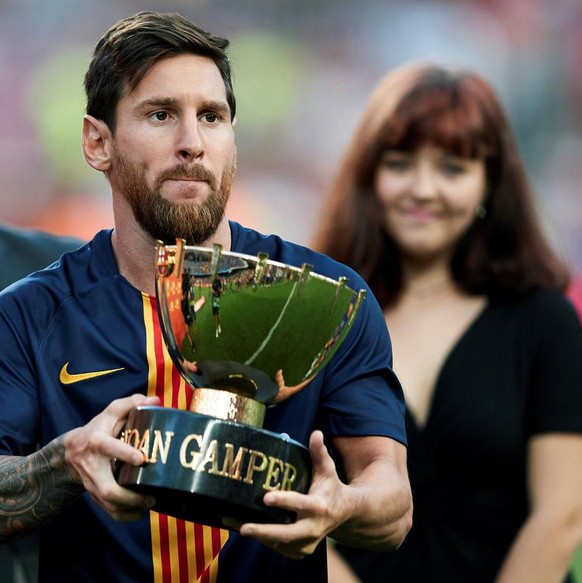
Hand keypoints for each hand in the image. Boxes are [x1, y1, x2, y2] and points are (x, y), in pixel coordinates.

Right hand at [63, 394, 159, 521]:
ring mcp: (92, 483)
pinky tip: (139, 513)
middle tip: (150, 496)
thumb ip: (131, 403)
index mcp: (97, 441)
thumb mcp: (111, 412)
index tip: (141, 458)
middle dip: (130, 496)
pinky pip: (108, 511)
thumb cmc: (99, 428)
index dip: (124, 452)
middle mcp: (93, 466)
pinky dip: (124, 516)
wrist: (72, 451)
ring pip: (108, 504)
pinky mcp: (95, 494)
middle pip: (107, 488)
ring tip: (150, 504)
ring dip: (130, 508)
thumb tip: (156, 401)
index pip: (108, 447)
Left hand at [234, 430, 349, 558]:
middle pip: (287, 534)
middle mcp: (314, 527)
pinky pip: (279, 548)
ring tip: (234, 523)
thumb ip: (319, 452)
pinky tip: (245, 528)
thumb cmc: (330, 486)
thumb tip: (316, 433)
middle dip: (264, 531)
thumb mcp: (327, 469)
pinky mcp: (301, 550)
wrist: (343, 513)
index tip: (266, 497)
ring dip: (258, 536)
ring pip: (280, 543)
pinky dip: (263, 541)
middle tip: (243, 527)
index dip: (284, 501)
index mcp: (320, 506)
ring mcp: (308, 542)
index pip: (300, 504)